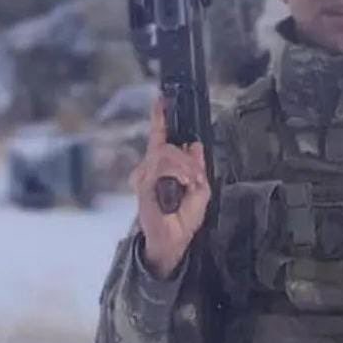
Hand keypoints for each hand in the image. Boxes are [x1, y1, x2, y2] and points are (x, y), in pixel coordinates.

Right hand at [130, 98, 211, 277]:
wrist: (173, 241)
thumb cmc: (182, 220)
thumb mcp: (200, 190)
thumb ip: (197, 167)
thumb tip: (195, 145)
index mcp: (161, 169)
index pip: (158, 139)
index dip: (158, 119)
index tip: (161, 100)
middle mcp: (148, 170)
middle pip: (167, 146)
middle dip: (188, 159)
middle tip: (197, 177)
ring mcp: (144, 176)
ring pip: (166, 153)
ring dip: (185, 166)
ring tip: (191, 183)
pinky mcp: (143, 184)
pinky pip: (162, 165)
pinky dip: (178, 172)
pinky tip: (184, 184)